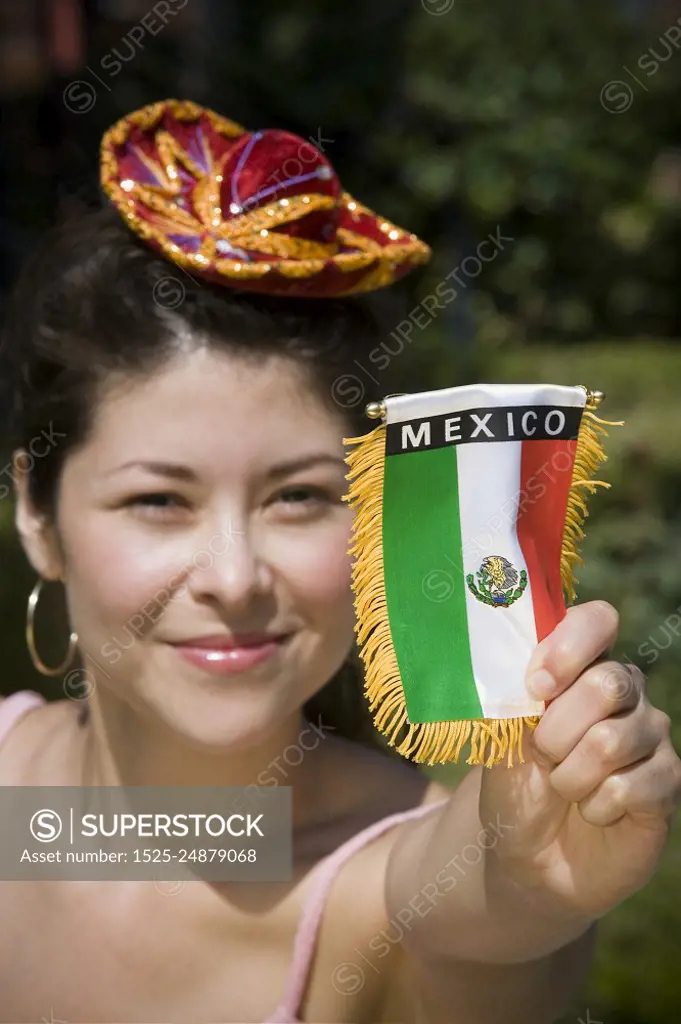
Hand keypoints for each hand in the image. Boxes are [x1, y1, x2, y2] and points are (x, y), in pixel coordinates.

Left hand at [479, 600, 680, 920]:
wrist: (529, 855)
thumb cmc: (516, 785)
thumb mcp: (503, 738)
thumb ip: (517, 699)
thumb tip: (534, 678)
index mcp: (582, 665)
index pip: (597, 622)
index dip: (569, 647)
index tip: (537, 686)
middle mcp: (625, 691)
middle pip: (608, 683)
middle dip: (558, 730)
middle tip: (543, 755)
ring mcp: (650, 735)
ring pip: (614, 739)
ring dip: (571, 775)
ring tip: (563, 787)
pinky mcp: (667, 783)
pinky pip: (632, 786)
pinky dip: (596, 806)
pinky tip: (592, 811)